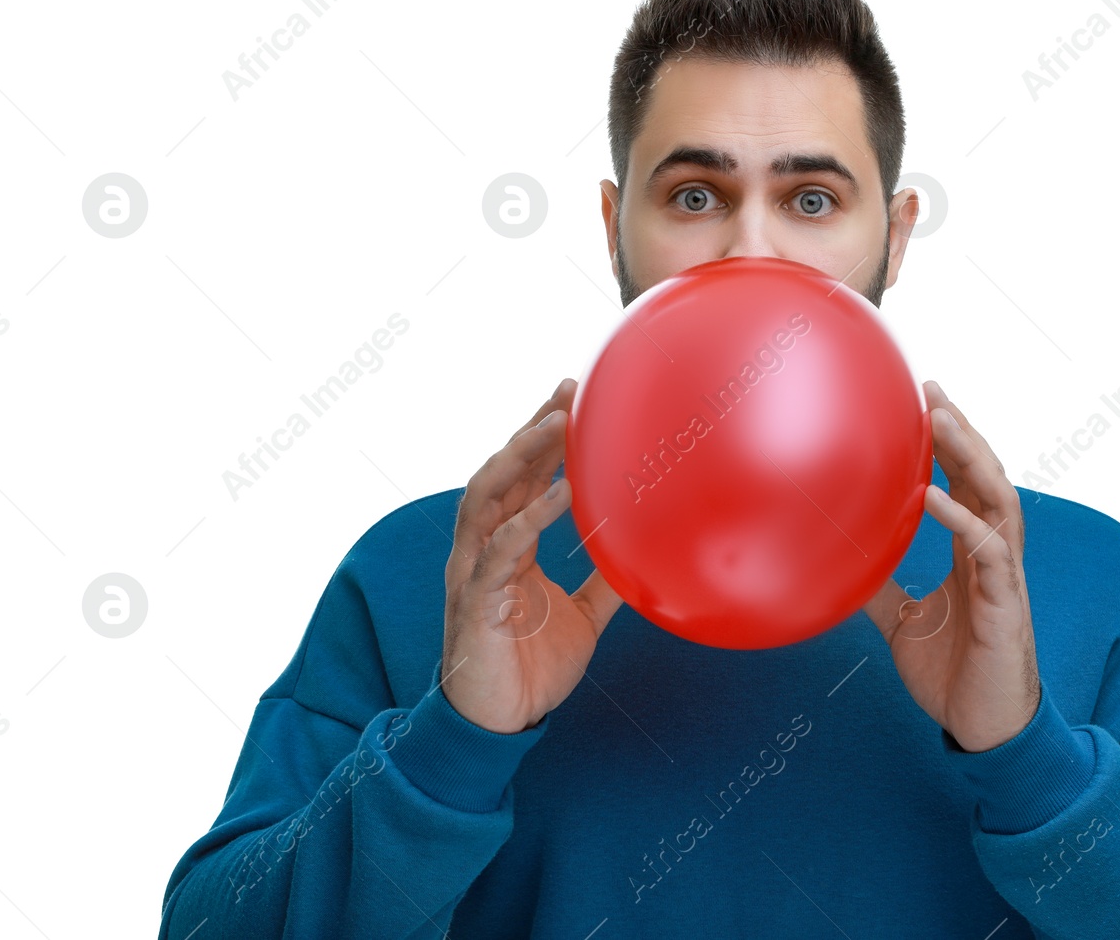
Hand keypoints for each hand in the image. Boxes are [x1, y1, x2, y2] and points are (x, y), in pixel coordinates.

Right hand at [440, 378, 623, 733]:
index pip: (519, 480)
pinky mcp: (475, 603)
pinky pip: (499, 553)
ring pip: (487, 499)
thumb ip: (606, 581)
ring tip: (556, 426)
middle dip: (531, 430)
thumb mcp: (583, 618)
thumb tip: (645, 550)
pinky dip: (527, 519)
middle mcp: (482, 551)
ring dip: (520, 458)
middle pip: (500, 474)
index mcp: (506, 549)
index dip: (540, 438)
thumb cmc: (531, 670)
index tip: (572, 397)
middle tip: (568, 392)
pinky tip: (560, 497)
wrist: (498, 727)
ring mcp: (474, 573)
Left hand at [862, 381, 1041, 752]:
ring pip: (998, 501)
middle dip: (964, 430)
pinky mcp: (1005, 606)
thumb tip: (839, 561)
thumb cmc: (954, 676)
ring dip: (971, 457)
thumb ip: (879, 587)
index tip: (925, 400)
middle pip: (987, 477)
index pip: (969, 483)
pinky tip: (933, 497)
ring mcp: (1005, 578)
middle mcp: (994, 556)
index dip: (952, 443)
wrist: (985, 731)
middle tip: (932, 388)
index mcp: (974, 555)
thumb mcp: (904, 623)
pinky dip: (962, 520)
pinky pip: (989, 553)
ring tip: (942, 420)